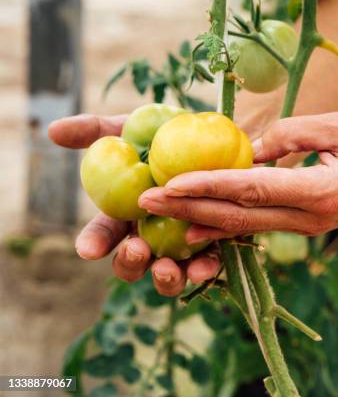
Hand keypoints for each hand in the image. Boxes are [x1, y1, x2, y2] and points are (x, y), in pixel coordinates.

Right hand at [48, 114, 220, 295]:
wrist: (215, 137)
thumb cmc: (166, 134)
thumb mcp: (133, 128)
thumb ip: (97, 131)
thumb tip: (53, 130)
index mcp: (125, 215)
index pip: (104, 234)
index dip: (94, 242)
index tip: (88, 249)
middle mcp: (150, 236)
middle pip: (133, 262)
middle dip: (130, 263)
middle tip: (136, 250)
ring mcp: (180, 245)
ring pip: (167, 275)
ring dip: (164, 278)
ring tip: (166, 269)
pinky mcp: (212, 245)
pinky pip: (206, 265)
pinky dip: (204, 270)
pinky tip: (204, 267)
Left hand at [138, 111, 337, 240]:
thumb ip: (290, 135)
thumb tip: (248, 148)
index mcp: (322, 193)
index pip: (252, 190)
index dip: (207, 187)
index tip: (169, 184)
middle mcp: (312, 219)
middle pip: (241, 217)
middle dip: (191, 211)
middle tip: (148, 204)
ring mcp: (310, 228)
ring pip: (247, 228)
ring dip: (203, 223)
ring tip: (163, 217)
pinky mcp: (308, 225)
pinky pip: (262, 226)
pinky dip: (229, 225)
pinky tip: (201, 224)